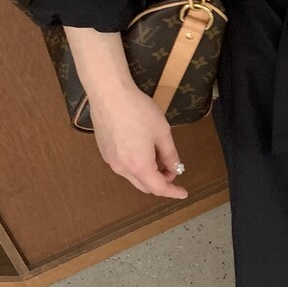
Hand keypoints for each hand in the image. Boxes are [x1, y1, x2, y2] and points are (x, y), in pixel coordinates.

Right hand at [89, 85, 188, 200]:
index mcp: (138, 165)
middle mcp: (122, 168)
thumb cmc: (138, 110)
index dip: (173, 192)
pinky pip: (123, 165)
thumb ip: (170, 155)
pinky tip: (142, 148)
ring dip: (148, 172)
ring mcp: (110, 160)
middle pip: (145, 185)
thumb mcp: (162, 132)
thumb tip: (175, 168)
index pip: (158, 188)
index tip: (183, 193)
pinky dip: (136, 164)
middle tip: (173, 168)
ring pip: (133, 176)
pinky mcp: (104, 151)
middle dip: (161, 181)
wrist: (109, 94)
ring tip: (158, 154)